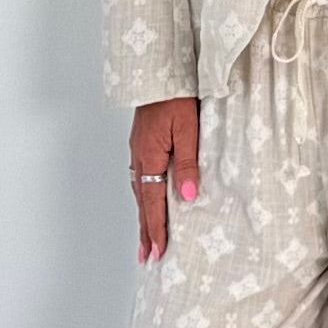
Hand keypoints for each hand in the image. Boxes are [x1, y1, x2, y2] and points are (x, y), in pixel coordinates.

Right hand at [129, 97, 199, 261]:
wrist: (159, 71)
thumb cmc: (176, 96)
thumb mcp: (188, 130)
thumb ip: (188, 164)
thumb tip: (188, 197)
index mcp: (150, 157)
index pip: (154, 202)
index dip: (156, 229)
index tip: (158, 252)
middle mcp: (140, 157)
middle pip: (143, 202)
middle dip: (145, 231)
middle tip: (147, 257)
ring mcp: (139, 150)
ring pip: (140, 191)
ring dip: (144, 216)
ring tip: (146, 238)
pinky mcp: (142, 142)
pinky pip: (141, 178)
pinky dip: (144, 197)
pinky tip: (148, 201)